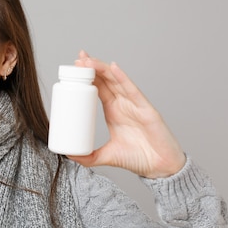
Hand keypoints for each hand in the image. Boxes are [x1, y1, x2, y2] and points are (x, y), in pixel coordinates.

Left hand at [67, 51, 185, 177]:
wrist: (159, 168)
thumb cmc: (138, 158)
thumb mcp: (106, 156)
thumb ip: (88, 157)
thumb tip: (68, 155)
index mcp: (113, 110)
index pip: (98, 88)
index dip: (87, 77)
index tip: (73, 67)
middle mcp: (123, 104)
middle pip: (106, 80)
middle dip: (92, 67)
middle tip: (77, 59)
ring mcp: (135, 104)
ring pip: (116, 81)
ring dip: (102, 69)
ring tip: (87, 60)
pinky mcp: (146, 109)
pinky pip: (133, 91)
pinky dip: (123, 78)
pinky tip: (113, 68)